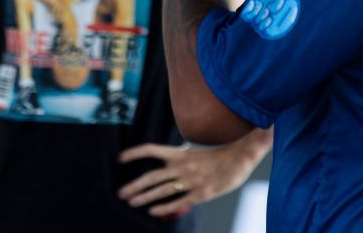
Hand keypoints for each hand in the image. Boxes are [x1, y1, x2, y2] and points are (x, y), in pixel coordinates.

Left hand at [117, 130, 270, 216]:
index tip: (120, 157)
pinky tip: (153, 212)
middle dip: (134, 185)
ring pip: (161, 190)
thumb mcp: (199, 151)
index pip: (152, 149)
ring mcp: (191, 180)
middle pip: (152, 176)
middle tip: (121, 193)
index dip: (135, 153)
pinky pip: (178, 202)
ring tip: (131, 202)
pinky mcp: (200, 193)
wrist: (242, 157)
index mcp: (181, 153)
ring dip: (144, 197)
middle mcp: (183, 166)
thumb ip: (185, 154)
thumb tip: (176, 152)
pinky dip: (164, 207)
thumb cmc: (221, 155)